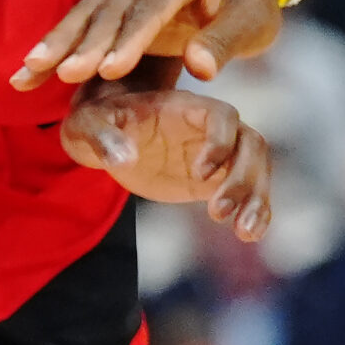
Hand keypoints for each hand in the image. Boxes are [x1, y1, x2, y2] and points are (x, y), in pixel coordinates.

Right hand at [11, 0, 283, 90]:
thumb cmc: (250, 5)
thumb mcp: (253, 22)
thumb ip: (226, 41)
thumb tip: (200, 68)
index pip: (153, 5)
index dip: (131, 37)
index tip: (110, 68)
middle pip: (113, 8)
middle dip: (87, 43)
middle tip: (65, 74)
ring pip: (88, 14)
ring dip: (59, 43)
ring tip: (28, 72)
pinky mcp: (116, 4)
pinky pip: (81, 24)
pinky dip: (56, 46)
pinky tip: (27, 72)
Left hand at [61, 82, 272, 239]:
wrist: (108, 133)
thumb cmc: (98, 120)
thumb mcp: (87, 125)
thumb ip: (101, 137)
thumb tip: (124, 159)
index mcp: (185, 108)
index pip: (222, 116)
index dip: (219, 142)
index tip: (200, 174)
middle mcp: (211, 129)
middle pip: (250, 143)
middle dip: (242, 178)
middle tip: (217, 213)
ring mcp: (218, 154)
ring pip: (257, 168)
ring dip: (257, 198)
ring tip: (244, 233)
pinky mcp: (216, 180)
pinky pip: (250, 191)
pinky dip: (258, 211)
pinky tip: (250, 236)